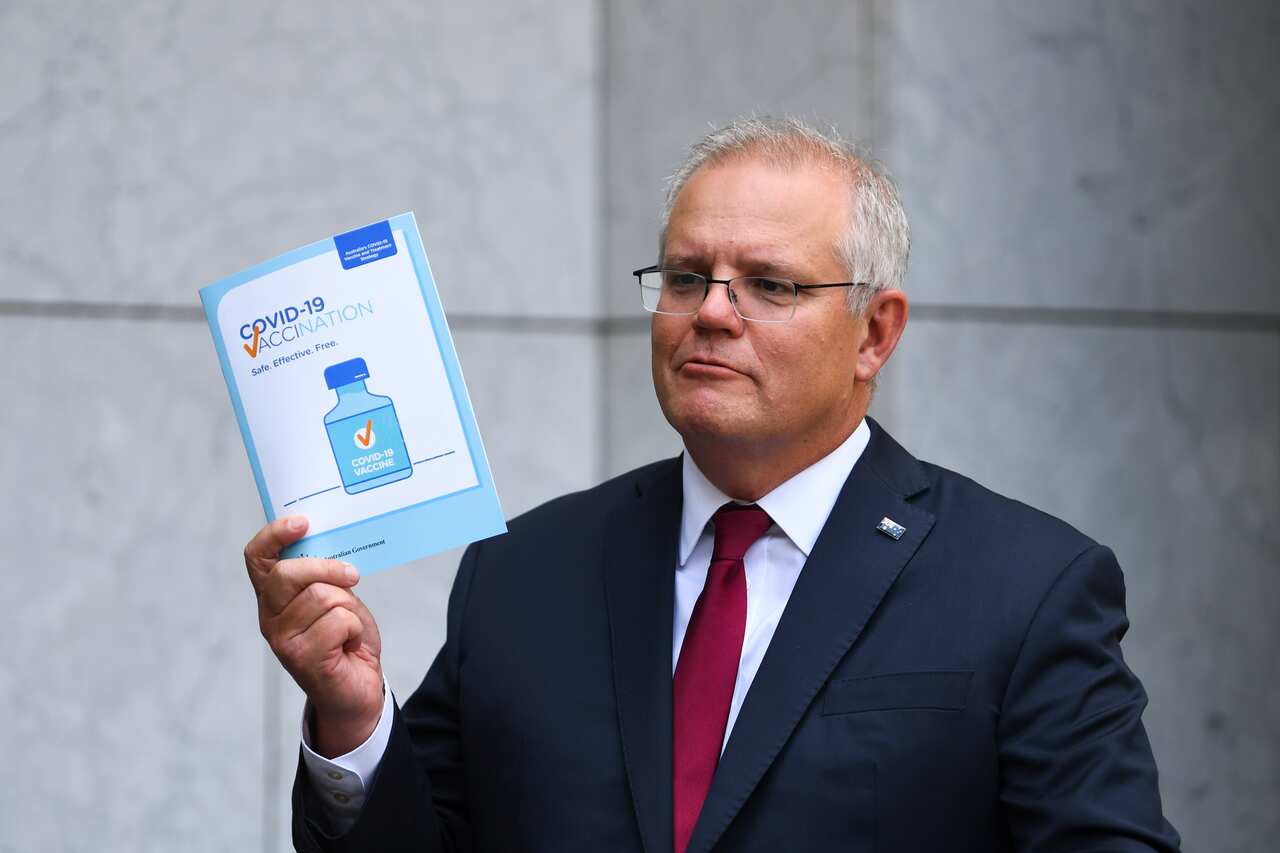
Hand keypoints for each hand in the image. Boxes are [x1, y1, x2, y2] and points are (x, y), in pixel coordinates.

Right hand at [245, 516, 384, 756]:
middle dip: (327, 569)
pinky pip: (338, 621)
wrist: (358, 692)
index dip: (274, 534)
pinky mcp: (302, 658)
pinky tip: (349, 645)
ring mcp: (283, 639)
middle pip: (288, 573)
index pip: (257, 558)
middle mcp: (270, 617)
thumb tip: (327, 548)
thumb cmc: (347, 641)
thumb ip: (325, 577)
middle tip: (352, 577)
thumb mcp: (338, 599)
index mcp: (275, 597)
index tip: (302, 522)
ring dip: (348, 608)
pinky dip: (354, 629)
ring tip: (347, 628)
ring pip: (322, 596)